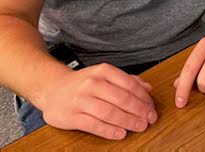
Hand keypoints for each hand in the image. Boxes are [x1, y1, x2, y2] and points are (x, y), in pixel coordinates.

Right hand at [40, 63, 156, 139]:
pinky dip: (109, 130)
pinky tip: (121, 133)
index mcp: (103, 71)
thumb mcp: (104, 75)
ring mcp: (80, 100)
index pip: (129, 85)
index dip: (143, 98)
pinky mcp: (71, 116)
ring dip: (128, 121)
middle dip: (139, 111)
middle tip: (150, 119)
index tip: (152, 108)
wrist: (52, 88)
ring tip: (139, 126)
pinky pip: (94, 125)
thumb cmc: (83, 83)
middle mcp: (92, 83)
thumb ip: (127, 80)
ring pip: (109, 112)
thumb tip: (148, 88)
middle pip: (121, 99)